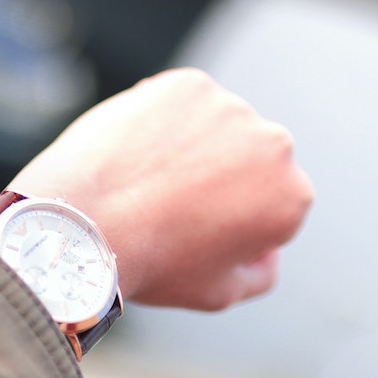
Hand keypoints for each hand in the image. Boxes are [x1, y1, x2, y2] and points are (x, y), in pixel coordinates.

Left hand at [7, 68, 313, 310]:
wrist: (86, 222)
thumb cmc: (152, 264)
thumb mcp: (219, 293)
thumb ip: (261, 273)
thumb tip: (268, 249)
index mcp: (292, 197)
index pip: (274, 203)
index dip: (236, 220)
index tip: (197, 230)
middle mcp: (275, 145)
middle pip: (252, 158)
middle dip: (222, 176)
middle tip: (170, 202)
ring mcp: (231, 108)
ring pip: (217, 126)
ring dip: (193, 144)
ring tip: (147, 178)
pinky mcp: (189, 84)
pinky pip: (182, 103)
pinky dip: (163, 120)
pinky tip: (135, 151)